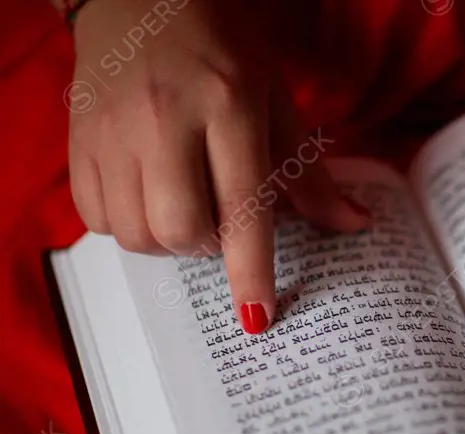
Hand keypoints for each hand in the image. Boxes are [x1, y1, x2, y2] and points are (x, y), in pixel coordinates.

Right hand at [68, 0, 370, 333]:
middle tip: (222, 221)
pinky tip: (147, 196)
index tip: (257, 317)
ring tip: (186, 204)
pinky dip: (128, 225)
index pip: (242, 204)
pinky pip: (96, 219)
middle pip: (181, 231)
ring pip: (136, 234)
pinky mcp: (76, 137)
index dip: (250, 269)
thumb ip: (311, 173)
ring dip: (169, 241)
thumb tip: (355, 225)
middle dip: (209, 248)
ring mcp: (112, 128)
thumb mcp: (277, 101)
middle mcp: (164, 117)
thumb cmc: (223, 51)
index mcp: (228, 104)